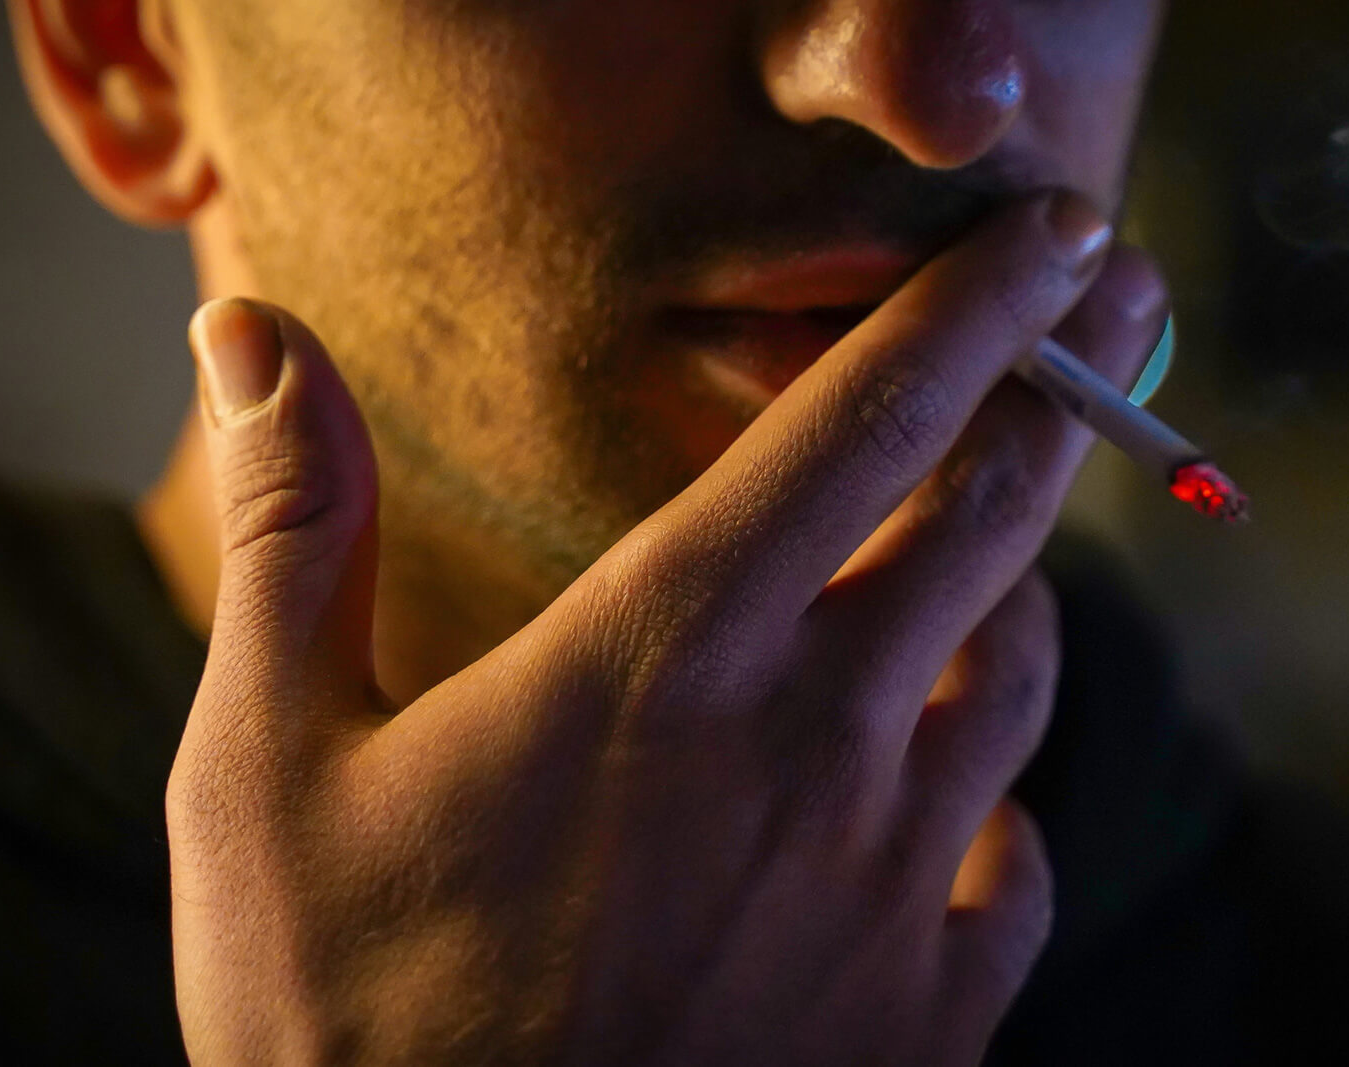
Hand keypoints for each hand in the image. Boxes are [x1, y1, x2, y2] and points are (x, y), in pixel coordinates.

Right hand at [166, 192, 1165, 1065]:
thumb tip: (254, 339)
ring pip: (1018, 675)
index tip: (1046, 231)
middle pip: (987, 518)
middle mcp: (813, 749)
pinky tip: (960, 816)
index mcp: (663, 661)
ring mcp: (892, 888)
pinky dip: (1004, 807)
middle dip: (1054, 400)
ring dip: (1016, 592)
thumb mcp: (268, 770)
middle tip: (1094, 331)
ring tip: (983, 568)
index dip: (970, 307)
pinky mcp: (930, 1015)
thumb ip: (296, 538)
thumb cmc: (349, 1026)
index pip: (860, 423)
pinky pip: (1021, 866)